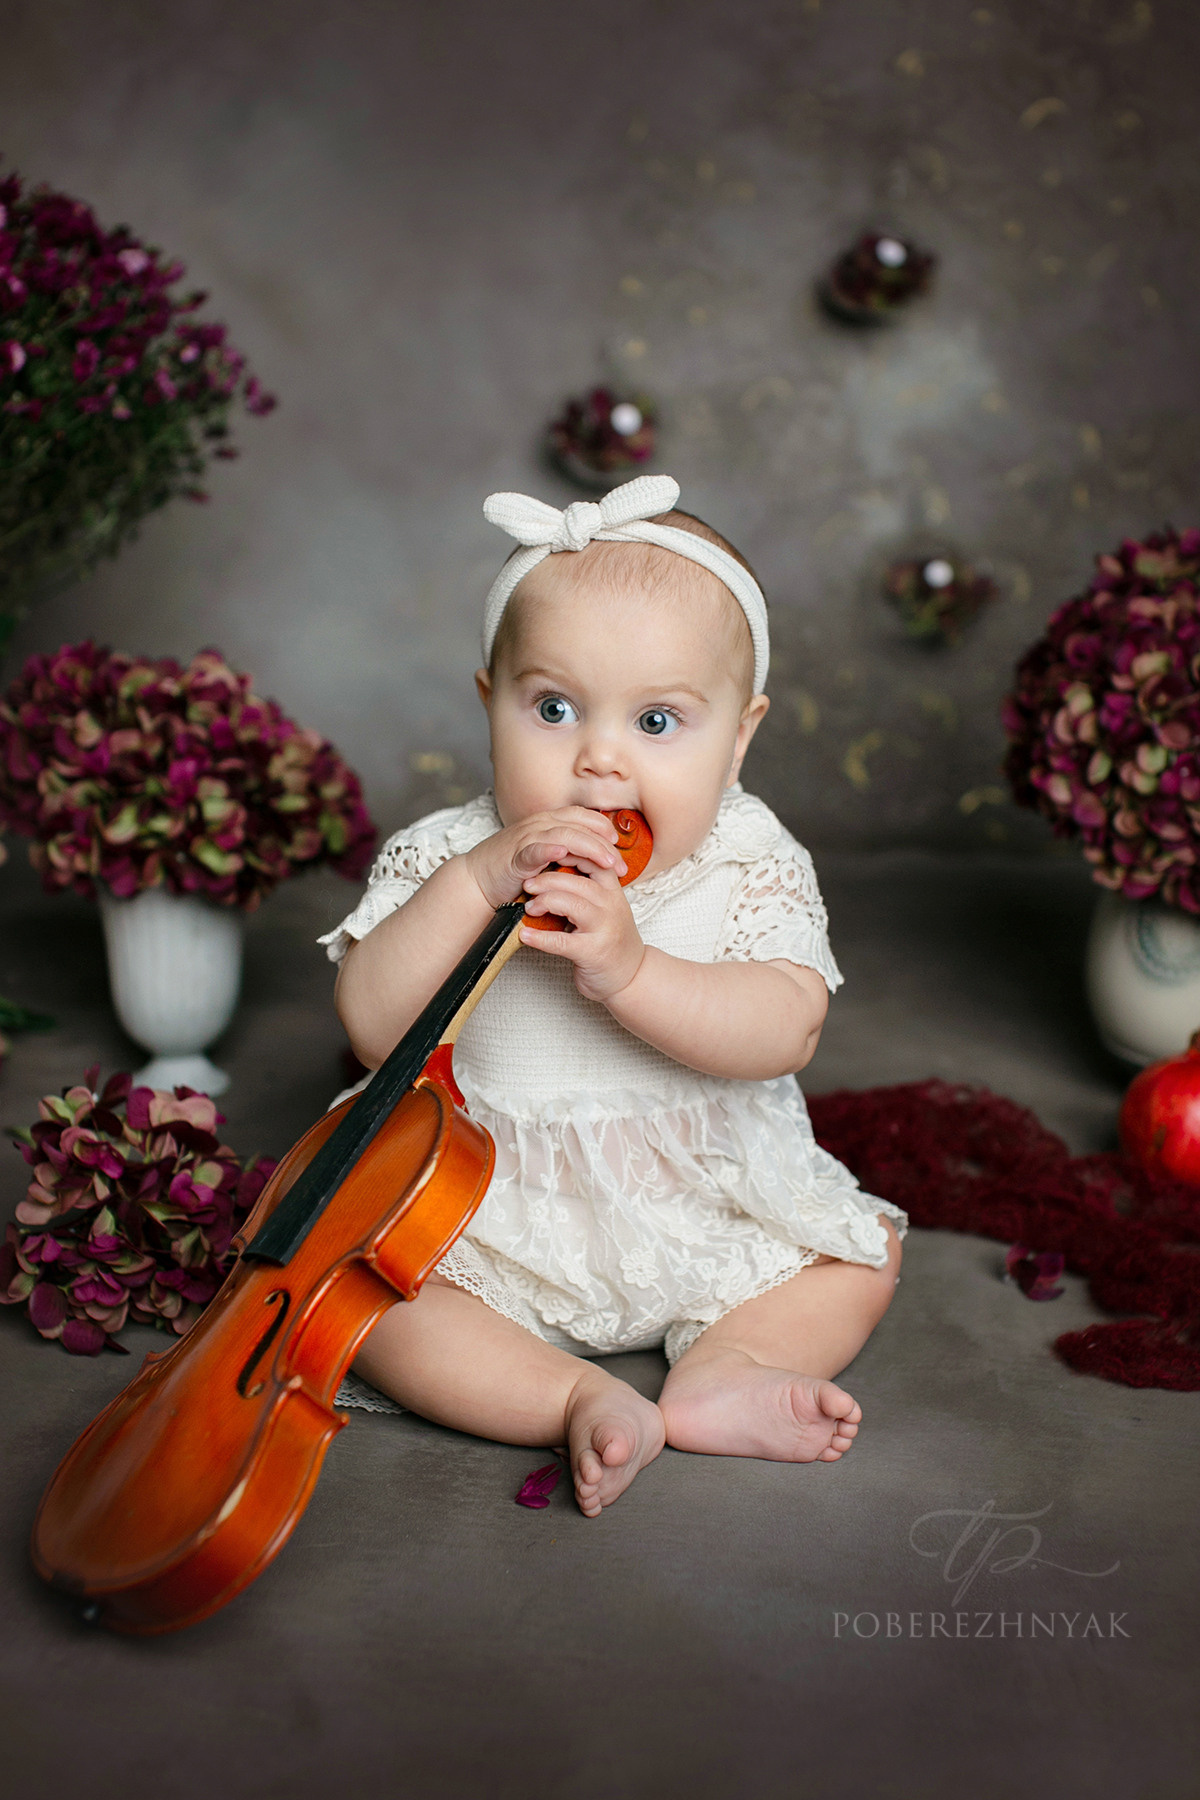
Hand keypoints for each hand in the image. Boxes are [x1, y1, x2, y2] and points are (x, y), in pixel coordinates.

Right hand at [462, 807, 623, 910]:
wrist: (477, 881)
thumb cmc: (513, 871)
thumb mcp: (544, 857)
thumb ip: (565, 852)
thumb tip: (595, 857)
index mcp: (547, 822)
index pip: (581, 816)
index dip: (602, 827)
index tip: (618, 844)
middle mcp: (538, 825)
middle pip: (578, 825)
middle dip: (603, 843)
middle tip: (620, 863)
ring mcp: (526, 838)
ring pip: (564, 834)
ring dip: (588, 847)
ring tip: (606, 861)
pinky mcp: (514, 856)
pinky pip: (534, 849)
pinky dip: (549, 849)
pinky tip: (563, 853)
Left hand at [520, 863, 644, 1002]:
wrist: (632, 976)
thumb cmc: (612, 939)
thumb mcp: (606, 908)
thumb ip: (587, 889)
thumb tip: (552, 869)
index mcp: (613, 892)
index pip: (594, 861)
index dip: (569, 853)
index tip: (546, 853)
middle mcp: (611, 907)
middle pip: (578, 881)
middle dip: (548, 879)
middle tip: (528, 884)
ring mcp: (604, 929)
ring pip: (572, 904)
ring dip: (545, 902)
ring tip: (529, 907)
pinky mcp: (593, 953)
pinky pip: (562, 942)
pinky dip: (540, 938)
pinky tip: (525, 935)